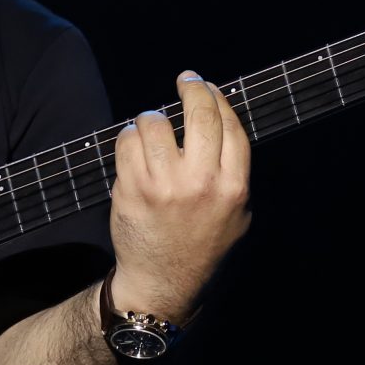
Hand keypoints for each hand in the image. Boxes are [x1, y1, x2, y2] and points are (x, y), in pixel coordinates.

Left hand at [109, 72, 252, 324]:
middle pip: (199, 113)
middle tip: (185, 80)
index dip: (218, 97)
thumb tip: (222, 122)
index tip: (207, 85)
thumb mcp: (236, 215)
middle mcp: (201, 183)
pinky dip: (129, 137)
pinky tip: (134, 147)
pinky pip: (127, 141)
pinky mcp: (132, 189)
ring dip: (152, 119)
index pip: (231, 125)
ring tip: (153, 130)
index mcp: (233, 188)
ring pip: (156, 122)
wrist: (163, 284)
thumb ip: (233, 173)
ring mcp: (164, 185)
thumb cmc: (201, 245)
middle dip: (191, 87)